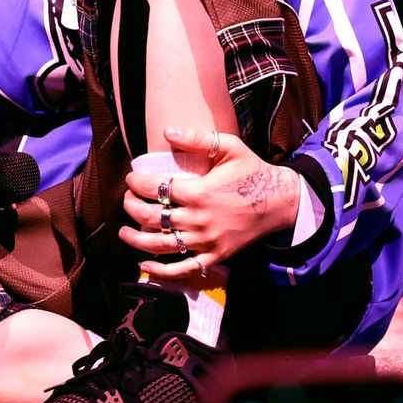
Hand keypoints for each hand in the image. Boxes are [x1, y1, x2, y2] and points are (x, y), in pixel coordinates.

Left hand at [119, 126, 301, 278]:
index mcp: (199, 192)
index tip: (131, 179)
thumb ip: (198, 139)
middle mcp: (199, 219)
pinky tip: (145, 265)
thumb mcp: (230, 147)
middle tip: (127, 200)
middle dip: (132, 208)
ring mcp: (205, 241)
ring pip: (161, 245)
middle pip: (152, 217)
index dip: (137, 184)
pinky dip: (161, 270)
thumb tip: (168, 131)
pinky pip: (183, 268)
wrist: (279, 202)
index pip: (156, 188)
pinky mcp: (214, 256)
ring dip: (137, 239)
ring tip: (124, 232)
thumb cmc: (252, 171)